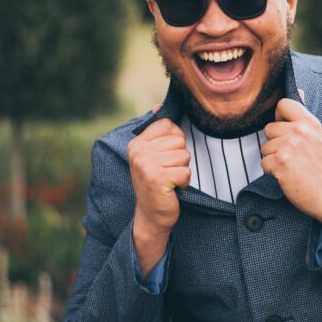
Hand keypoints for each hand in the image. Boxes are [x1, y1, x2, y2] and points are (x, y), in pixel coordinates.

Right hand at [127, 112, 190, 273]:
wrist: (151, 216)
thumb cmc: (156, 183)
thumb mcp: (153, 155)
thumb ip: (156, 132)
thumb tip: (158, 105)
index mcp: (136, 143)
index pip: (168, 125)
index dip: (175, 140)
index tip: (166, 156)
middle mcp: (138, 152)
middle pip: (179, 140)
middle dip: (180, 157)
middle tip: (167, 171)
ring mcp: (146, 165)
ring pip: (184, 155)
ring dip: (182, 170)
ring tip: (169, 179)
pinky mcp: (157, 178)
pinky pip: (185, 171)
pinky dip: (184, 182)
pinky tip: (172, 188)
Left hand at [260, 96, 321, 231]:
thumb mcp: (318, 136)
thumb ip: (304, 117)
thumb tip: (299, 90)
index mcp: (310, 122)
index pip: (283, 104)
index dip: (280, 117)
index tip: (286, 130)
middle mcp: (299, 131)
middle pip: (269, 128)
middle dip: (275, 143)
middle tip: (291, 155)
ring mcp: (289, 147)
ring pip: (264, 147)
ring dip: (273, 158)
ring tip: (290, 166)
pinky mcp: (280, 163)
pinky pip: (264, 162)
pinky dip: (271, 171)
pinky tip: (286, 175)